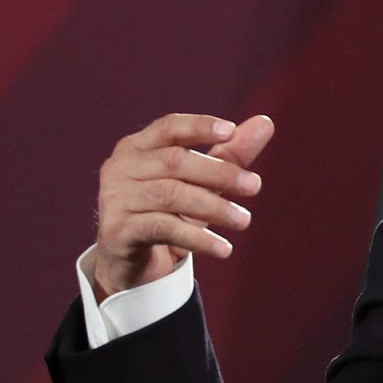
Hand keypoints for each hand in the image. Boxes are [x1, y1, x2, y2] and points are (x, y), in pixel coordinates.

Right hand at [90, 114, 275, 299]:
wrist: (133, 260)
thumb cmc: (169, 210)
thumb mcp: (201, 182)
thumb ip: (230, 154)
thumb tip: (266, 122)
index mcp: (138, 147)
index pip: (168, 127)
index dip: (198, 126)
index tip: (230, 131)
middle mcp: (121, 167)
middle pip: (175, 162)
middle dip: (219, 172)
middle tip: (254, 186)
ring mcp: (115, 198)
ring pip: (171, 195)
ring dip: (214, 207)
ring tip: (244, 220)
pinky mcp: (117, 230)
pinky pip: (163, 229)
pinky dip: (198, 238)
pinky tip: (224, 248)